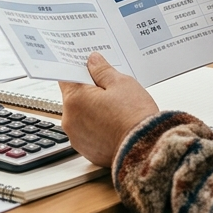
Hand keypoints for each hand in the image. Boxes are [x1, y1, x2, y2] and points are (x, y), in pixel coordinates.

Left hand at [59, 52, 158, 166]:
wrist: (145, 149)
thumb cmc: (134, 116)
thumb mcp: (121, 83)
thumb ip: (102, 70)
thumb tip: (93, 61)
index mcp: (74, 100)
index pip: (67, 77)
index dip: (79, 70)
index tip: (90, 68)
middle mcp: (70, 120)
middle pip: (74, 98)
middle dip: (89, 92)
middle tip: (110, 90)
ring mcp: (77, 138)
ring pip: (81, 116)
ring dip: (92, 111)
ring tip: (116, 110)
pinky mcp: (87, 151)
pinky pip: (88, 133)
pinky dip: (97, 128)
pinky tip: (114, 125)